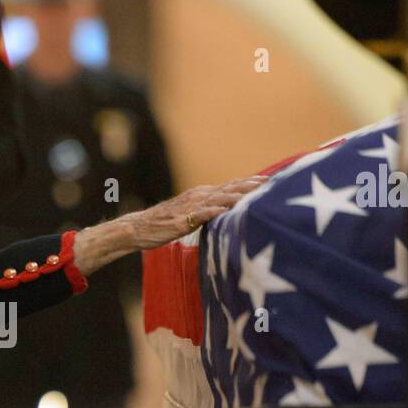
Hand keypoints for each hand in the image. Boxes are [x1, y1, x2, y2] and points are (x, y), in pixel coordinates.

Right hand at [130, 175, 267, 249]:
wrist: (139, 227)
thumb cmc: (164, 224)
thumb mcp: (190, 214)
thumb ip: (208, 211)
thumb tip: (226, 213)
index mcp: (201, 194)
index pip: (228, 186)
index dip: (247, 183)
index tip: (267, 180)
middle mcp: (197, 197)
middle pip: (227, 188)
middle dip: (248, 185)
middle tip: (268, 182)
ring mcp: (189, 208)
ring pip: (217, 199)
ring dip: (235, 196)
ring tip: (252, 194)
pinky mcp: (181, 221)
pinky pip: (199, 215)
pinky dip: (212, 212)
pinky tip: (224, 211)